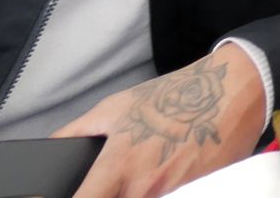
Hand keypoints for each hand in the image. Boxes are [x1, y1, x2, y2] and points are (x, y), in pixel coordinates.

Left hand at [58, 46, 266, 197]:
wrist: (232, 91)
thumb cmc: (174, 97)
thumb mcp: (115, 107)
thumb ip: (75, 132)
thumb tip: (47, 150)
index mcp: (118, 164)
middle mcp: (144, 185)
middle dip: (111, 196)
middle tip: (116, 183)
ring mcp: (173, 193)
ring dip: (140, 193)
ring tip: (145, 177)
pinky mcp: (197, 195)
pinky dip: (164, 192)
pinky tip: (165, 178)